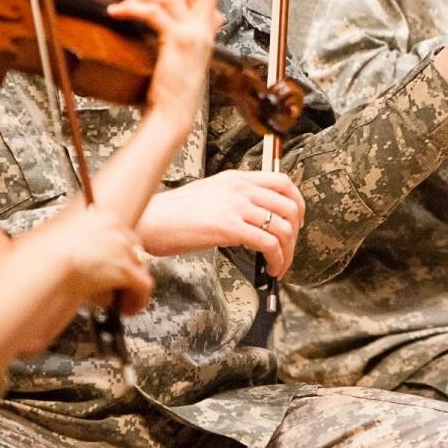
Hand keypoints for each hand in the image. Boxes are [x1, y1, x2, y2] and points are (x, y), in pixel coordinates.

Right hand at [24, 205, 155, 315]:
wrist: (45, 263)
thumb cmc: (44, 256)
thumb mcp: (59, 240)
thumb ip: (72, 242)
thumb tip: (75, 253)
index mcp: (102, 218)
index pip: (120, 233)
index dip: (117, 253)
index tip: (111, 264)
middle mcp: (117, 230)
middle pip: (133, 250)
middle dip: (126, 268)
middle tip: (116, 284)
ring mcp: (124, 250)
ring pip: (140, 268)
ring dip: (131, 286)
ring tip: (121, 300)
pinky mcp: (126, 271)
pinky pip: (143, 286)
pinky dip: (138, 300)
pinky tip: (127, 309)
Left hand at [107, 0, 221, 127]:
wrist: (173, 117)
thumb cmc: (172, 99)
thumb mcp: (180, 67)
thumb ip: (175, 47)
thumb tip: (155, 32)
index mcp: (206, 38)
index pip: (209, 0)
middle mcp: (204, 33)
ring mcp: (193, 35)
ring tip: (125, 7)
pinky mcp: (178, 40)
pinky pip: (155, 11)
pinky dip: (133, 8)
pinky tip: (118, 14)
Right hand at [136, 170, 305, 276]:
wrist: (150, 220)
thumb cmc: (173, 213)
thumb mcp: (210, 194)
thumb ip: (234, 199)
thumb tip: (256, 218)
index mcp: (237, 178)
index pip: (282, 181)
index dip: (297, 202)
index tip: (297, 221)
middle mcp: (240, 188)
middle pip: (289, 206)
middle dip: (295, 232)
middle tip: (288, 249)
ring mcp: (236, 206)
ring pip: (283, 227)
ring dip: (288, 252)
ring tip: (279, 266)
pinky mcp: (229, 227)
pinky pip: (269, 243)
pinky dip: (277, 259)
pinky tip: (271, 269)